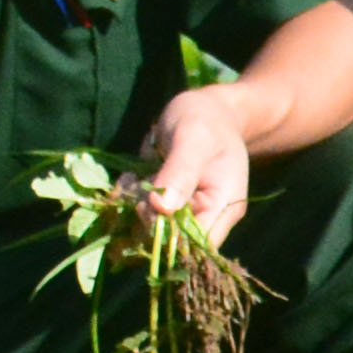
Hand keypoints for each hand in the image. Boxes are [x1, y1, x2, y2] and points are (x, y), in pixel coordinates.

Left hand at [136, 81, 263, 240]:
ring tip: (134, 177)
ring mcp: (183, 210)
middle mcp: (204, 215)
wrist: (204, 109)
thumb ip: (180, 173)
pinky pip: (140, 212)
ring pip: (150, 227)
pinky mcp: (165, 202)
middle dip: (147, 215)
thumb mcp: (194, 139)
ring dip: (134, 204)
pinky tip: (130, 176)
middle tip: (139, 184)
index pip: (197, 244)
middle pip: (170, 238)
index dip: (170, 235)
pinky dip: (129, 197)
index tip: (151, 207)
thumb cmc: (206, 120)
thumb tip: (162, 209)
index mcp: (223, 207)